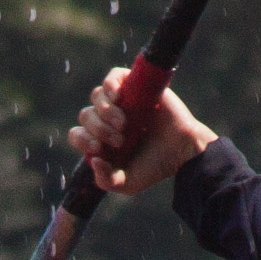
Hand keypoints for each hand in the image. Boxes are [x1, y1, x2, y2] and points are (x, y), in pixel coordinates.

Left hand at [69, 78, 214, 194]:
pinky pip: (114, 76)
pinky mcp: (136, 87)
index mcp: (101, 140)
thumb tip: (92, 160)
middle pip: (86, 115)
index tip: (99, 149)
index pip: (78, 135)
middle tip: (120, 140)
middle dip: (98, 129)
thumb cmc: (155, 167)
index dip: (83, 140)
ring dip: (105, 110)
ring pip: (97, 96)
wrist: (182, 151)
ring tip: (123, 123)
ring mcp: (122, 102)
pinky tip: (117, 96)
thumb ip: (106, 180)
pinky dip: (110, 84)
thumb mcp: (127, 183)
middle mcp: (108, 120)